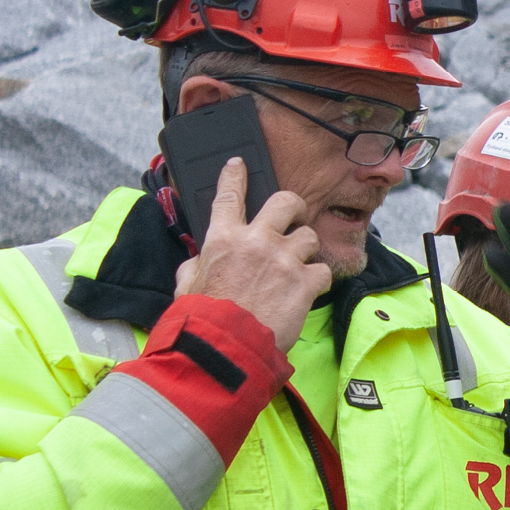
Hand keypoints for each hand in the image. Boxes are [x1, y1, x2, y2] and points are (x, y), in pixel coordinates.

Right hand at [175, 158, 326, 350]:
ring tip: (296, 268)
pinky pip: (322, 270)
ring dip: (305, 251)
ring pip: (309, 236)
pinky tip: (306, 292)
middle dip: (293, 207)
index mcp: (222, 239)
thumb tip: (202, 260)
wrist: (226, 346)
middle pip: (285, 201)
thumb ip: (197, 264)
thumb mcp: (187, 284)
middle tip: (293, 218)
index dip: (234, 175)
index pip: (229, 195)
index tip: (239, 164)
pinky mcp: (305, 281)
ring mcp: (283, 259)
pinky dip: (317, 280)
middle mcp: (255, 241)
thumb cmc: (204, 318)